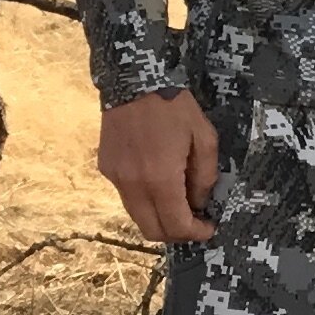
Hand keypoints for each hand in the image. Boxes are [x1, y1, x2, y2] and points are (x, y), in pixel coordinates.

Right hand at [98, 90, 220, 244]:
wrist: (134, 80)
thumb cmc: (175, 107)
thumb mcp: (205, 137)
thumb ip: (205, 176)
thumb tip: (198, 203)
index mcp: (160, 178)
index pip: (175, 224)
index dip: (195, 233)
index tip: (208, 228)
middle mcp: (133, 184)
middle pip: (152, 230)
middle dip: (175, 233)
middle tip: (193, 222)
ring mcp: (115, 178)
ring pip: (137, 216)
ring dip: (158, 217)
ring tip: (178, 201)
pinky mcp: (106, 168)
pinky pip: (127, 196)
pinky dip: (144, 199)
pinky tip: (158, 181)